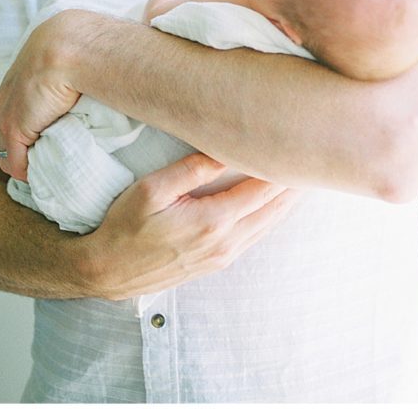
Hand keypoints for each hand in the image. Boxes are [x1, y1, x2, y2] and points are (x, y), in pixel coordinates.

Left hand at [0, 11, 84, 181]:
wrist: (71, 46)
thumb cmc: (79, 46)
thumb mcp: (68, 56)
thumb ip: (70, 69)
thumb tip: (94, 75)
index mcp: (16, 78)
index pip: (10, 110)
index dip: (26, 126)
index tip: (46, 135)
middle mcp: (4, 97)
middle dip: (18, 148)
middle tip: (44, 155)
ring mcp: (6, 115)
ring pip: (5, 152)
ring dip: (24, 162)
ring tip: (47, 167)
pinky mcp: (15, 131)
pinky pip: (16, 164)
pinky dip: (29, 173)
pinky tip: (46, 175)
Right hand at [81, 152, 300, 298]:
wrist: (105, 272)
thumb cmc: (123, 226)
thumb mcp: (152, 189)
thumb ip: (193, 169)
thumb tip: (226, 147)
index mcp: (212, 221)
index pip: (262, 189)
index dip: (284, 168)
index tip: (299, 145)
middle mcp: (224, 243)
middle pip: (273, 209)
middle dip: (295, 184)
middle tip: (313, 157)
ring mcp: (222, 256)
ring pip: (267, 225)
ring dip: (286, 202)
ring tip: (303, 177)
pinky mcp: (215, 263)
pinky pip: (254, 236)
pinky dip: (270, 217)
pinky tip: (274, 204)